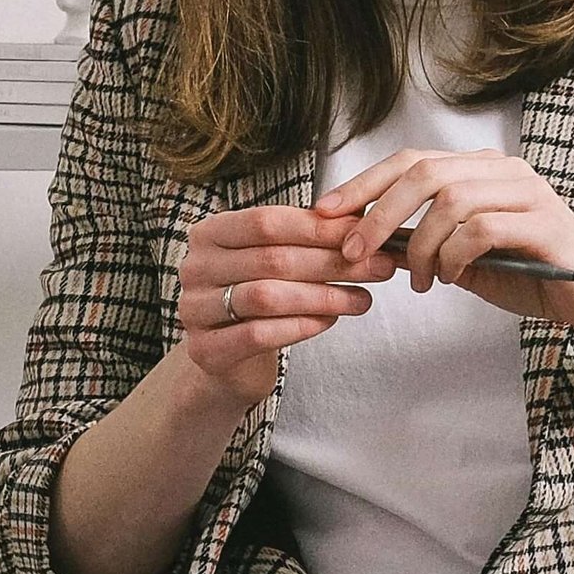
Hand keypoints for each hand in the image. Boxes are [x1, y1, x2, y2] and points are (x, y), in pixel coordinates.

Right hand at [175, 204, 372, 411]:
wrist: (230, 358)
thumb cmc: (262, 298)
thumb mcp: (280, 259)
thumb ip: (310, 236)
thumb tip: (366, 215)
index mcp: (210, 233)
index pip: (267, 222)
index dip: (319, 228)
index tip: (366, 235)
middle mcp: (195, 267)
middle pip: (272, 259)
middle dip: (333, 263)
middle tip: (379, 268)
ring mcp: (194, 309)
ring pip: (267, 296)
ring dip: (323, 297)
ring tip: (362, 299)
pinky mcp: (205, 350)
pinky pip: (259, 334)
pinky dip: (300, 327)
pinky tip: (330, 322)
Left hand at [312, 148, 573, 338]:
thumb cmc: (539, 277)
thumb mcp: (470, 262)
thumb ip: (428, 245)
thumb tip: (369, 242)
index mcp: (486, 172)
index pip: (412, 161)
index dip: (363, 184)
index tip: (325, 213)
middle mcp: (507, 172)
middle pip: (424, 171)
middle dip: (378, 212)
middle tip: (354, 250)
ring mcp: (528, 193)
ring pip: (449, 198)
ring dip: (420, 244)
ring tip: (421, 281)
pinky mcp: (544, 224)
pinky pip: (480, 228)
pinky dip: (455, 256)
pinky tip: (453, 279)